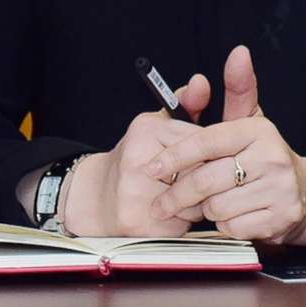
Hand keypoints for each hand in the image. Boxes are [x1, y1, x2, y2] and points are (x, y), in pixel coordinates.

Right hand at [57, 72, 212, 237]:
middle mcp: (137, 162)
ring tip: (178, 195)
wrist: (93, 197)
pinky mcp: (137, 224)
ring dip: (197, 201)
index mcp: (145, 132)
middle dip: (206, 177)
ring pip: (196, 201)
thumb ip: (186, 103)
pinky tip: (168, 214)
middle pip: (202, 172)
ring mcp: (135, 195)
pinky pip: (182, 225)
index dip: (212, 154)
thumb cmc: (134, 159)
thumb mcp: (157, 125)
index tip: (208, 158)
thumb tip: (201, 81)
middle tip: (194, 179)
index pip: (203, 143)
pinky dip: (183, 222)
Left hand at [146, 46, 305, 244]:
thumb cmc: (263, 157)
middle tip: (162, 203)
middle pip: (205, 180)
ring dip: (207, 210)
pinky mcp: (280, 218)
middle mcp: (272, 157)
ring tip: (215, 202)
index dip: (173, 157)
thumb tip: (239, 53)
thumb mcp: (249, 122)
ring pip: (216, 207)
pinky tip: (235, 215)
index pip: (205, 142)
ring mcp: (279, 189)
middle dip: (177, 195)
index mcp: (258, 130)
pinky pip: (232, 227)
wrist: (305, 193)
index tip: (152, 169)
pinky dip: (226, 226)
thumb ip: (237, 89)